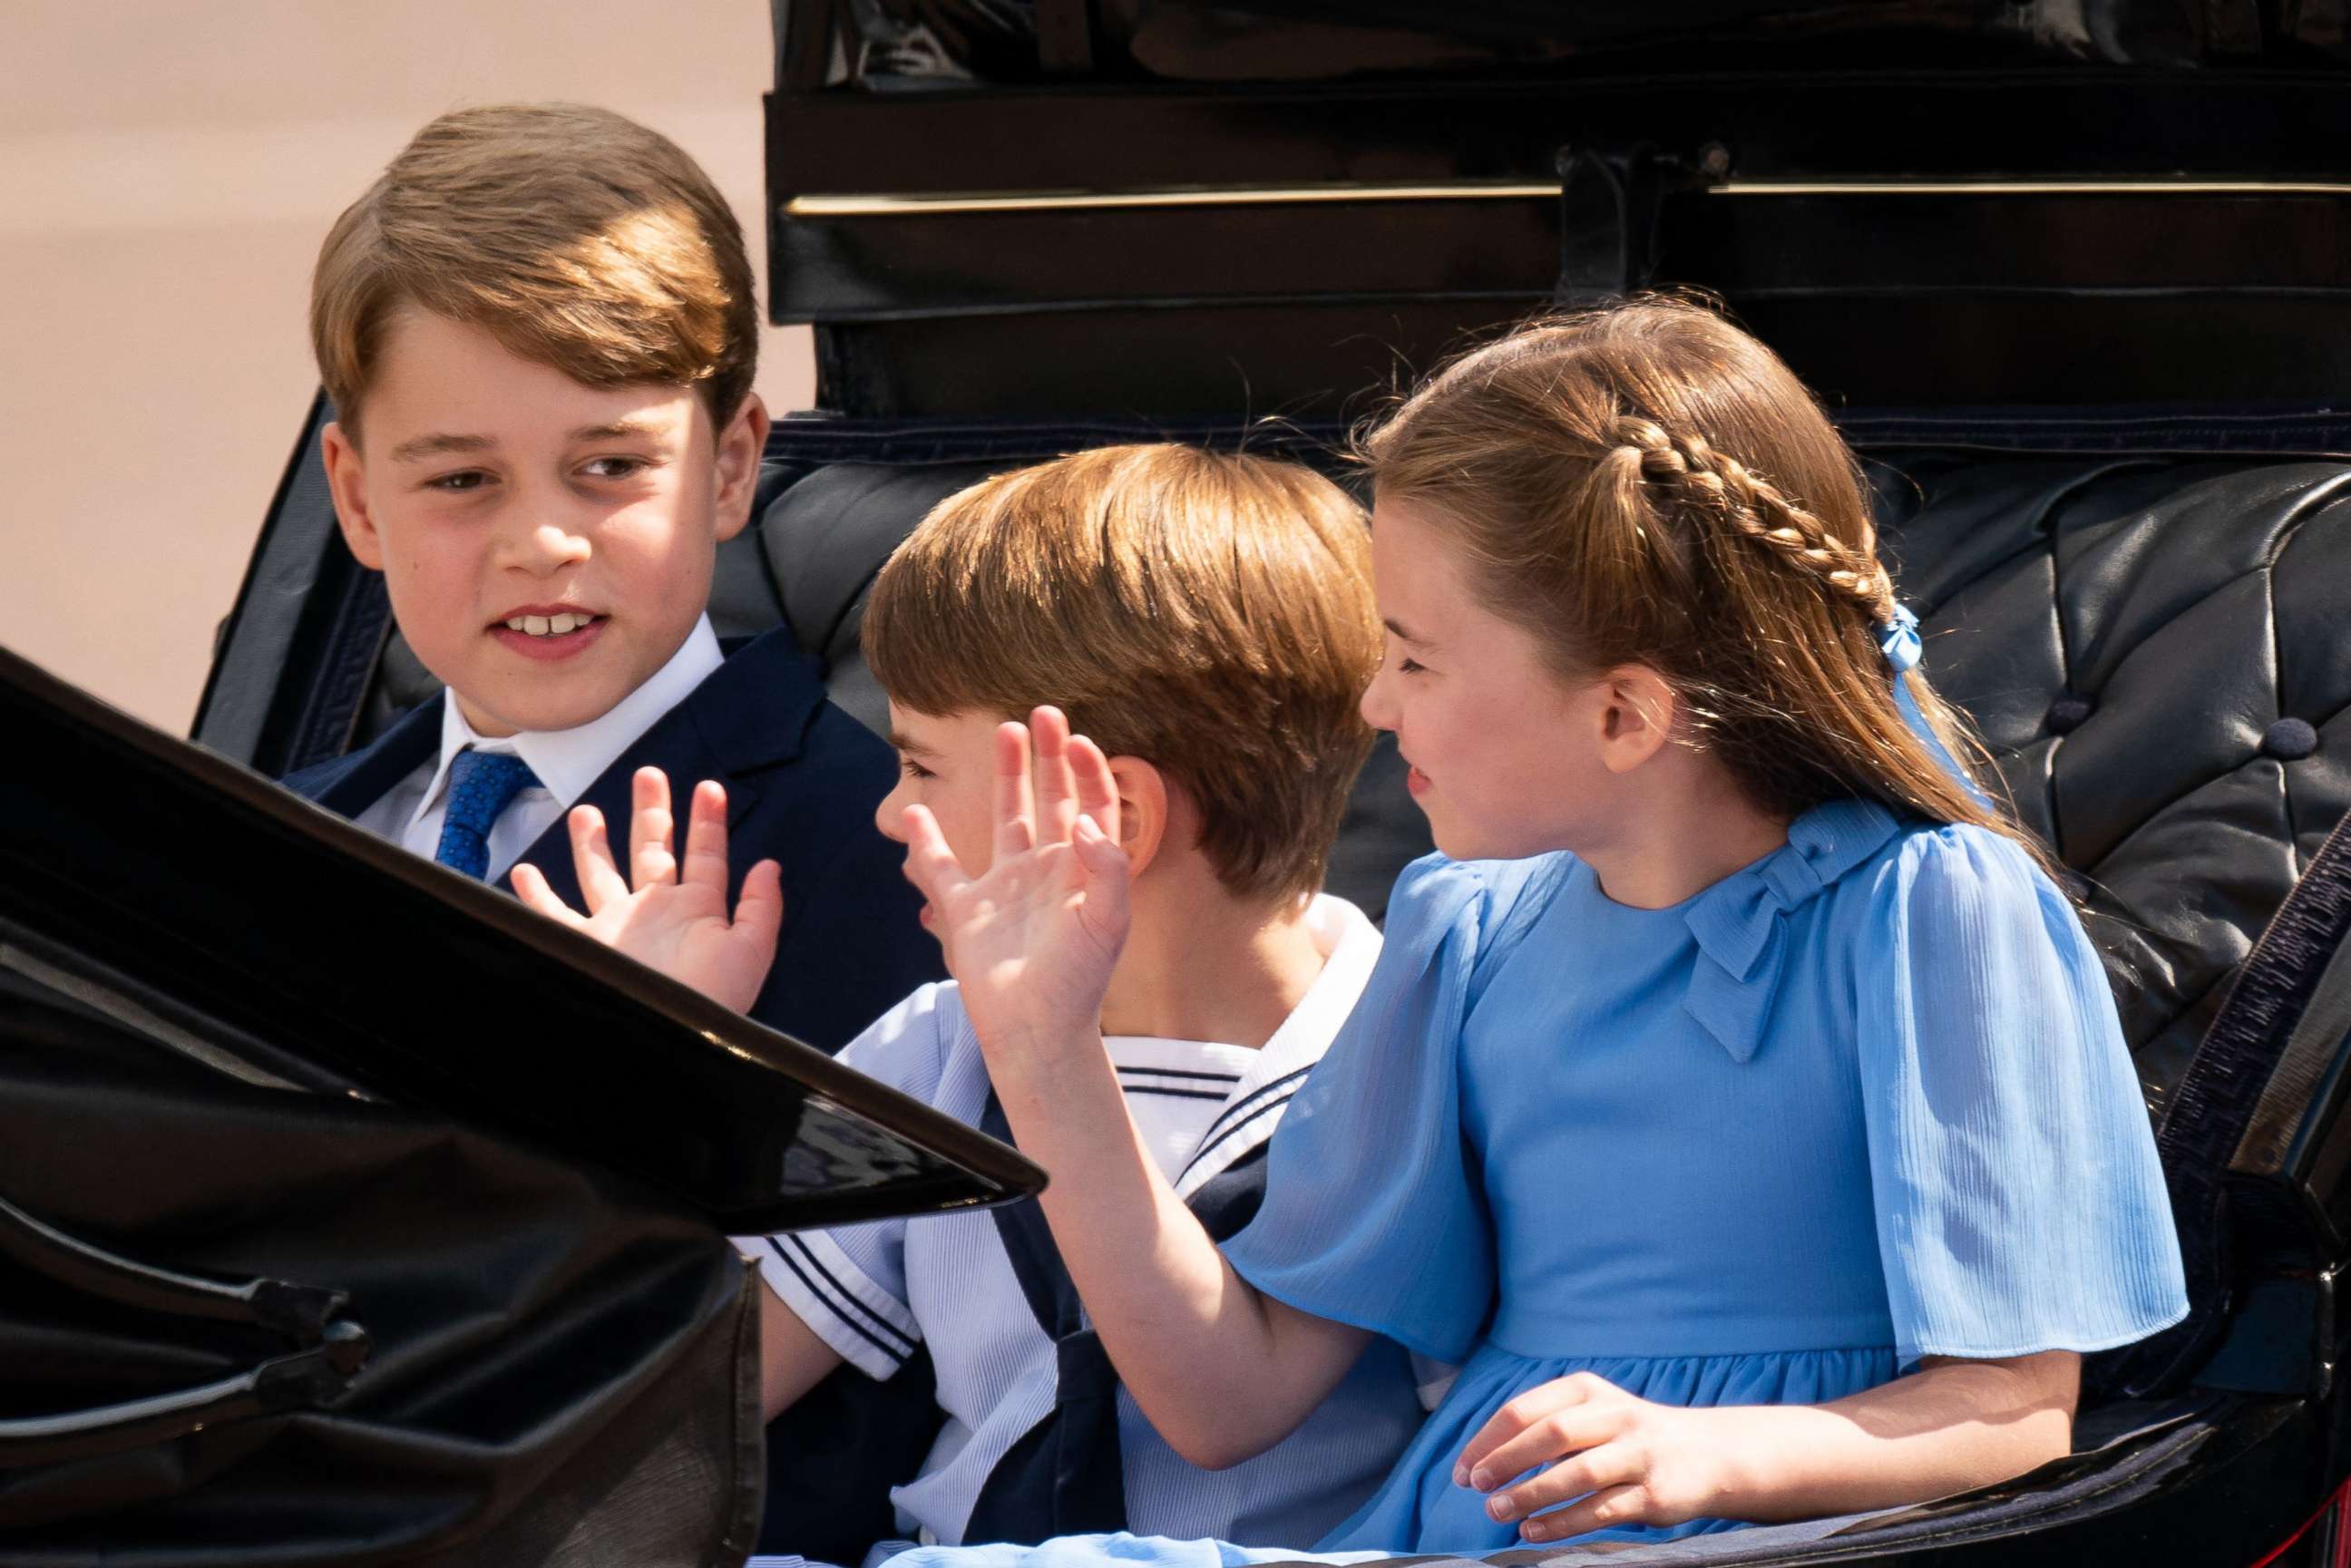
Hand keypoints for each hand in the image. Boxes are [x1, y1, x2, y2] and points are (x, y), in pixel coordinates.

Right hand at [511, 767, 783, 1013]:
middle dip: (651, 813)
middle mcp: (654, 913)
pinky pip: (554, 916)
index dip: (708, 822)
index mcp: (697, 910)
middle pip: (651, 850)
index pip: (706, 855)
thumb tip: (769, 865)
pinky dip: (536, 896)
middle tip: (649, 775)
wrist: (665, 1037)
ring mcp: (617, 928)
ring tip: (586, 811)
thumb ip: (761, 907)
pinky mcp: (584, 945)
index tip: (711, 788)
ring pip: (601, 874)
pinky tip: (525, 874)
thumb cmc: (711, 1001)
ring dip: (594, 843)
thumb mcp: (749, 951)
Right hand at [899, 707, 1128, 1058]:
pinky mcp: (968, 910)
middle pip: (1051, 799)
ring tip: (1007, 731)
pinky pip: (942, 868)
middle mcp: (1048, 871)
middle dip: (1050, 757)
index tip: (1078, 740)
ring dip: (1006, 776)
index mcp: (1084, 871)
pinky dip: (926, 841)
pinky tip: (914, 812)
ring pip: (1006, 818)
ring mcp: (1007, 887)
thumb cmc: (1078, 981)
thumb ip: (1108, 868)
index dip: (1089, 772)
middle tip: (1045, 712)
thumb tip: (1087, 822)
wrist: (1036, 1030)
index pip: (1093, 807)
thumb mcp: (1108, 923)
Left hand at [1454, 1372, 1744, 1541]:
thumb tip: (1481, 1460)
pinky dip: (1562, 1522)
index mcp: (1587, 1391)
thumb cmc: (1629, 1436)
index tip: (1461, 1469)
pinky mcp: (1653, 1493)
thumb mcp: (1591, 1414)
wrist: (1707, 1454)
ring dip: (1530, 1494)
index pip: (1525, 1410)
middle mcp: (1614, 1416)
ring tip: (1496, 1512)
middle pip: (1550, 1435)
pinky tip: (1533, 1532)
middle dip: (1506, 1461)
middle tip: (1475, 1486)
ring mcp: (1637, 1454)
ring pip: (1576, 1473)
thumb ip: (1545, 1427)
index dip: (1488, 1440)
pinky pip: (1600, 1509)